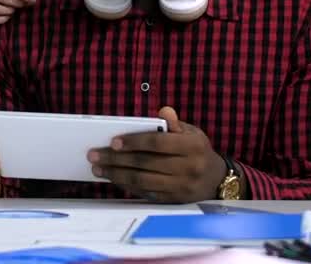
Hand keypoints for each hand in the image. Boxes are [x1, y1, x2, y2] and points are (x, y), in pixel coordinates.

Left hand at [87, 106, 228, 203]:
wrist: (216, 181)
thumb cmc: (197, 151)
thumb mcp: (192, 132)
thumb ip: (174, 123)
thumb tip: (163, 111)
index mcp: (192, 146)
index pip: (158, 143)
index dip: (134, 142)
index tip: (113, 141)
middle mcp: (188, 168)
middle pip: (146, 163)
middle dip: (117, 159)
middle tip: (95, 155)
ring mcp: (180, 187)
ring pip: (142, 181)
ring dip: (117, 175)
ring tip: (99, 169)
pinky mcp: (173, 200)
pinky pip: (145, 193)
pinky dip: (127, 186)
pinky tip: (114, 178)